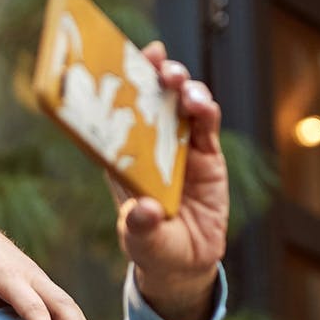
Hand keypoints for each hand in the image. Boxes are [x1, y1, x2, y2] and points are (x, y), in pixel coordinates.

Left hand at [111, 42, 227, 319]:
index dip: (115, 83)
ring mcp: (179, 145)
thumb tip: (142, 210)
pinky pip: (206, 124)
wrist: (187, 263)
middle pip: (149, 95)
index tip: (112, 57)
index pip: (115, 111)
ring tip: (178, 83)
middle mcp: (149, 143)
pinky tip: (202, 105)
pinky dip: (205, 109)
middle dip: (151, 71)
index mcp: (122, 156)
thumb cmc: (153, 246)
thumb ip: (140, 227)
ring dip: (180, 84)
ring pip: (179, 102)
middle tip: (155, 59)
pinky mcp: (206, 155)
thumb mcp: (141, 241)